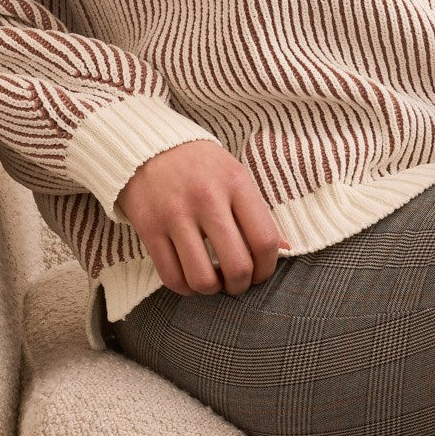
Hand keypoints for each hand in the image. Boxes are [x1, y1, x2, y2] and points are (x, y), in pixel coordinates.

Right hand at [114, 139, 291, 297]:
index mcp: (235, 183)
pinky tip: (190, 279)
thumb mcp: (235, 176)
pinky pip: (171, 277)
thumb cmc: (201, 165)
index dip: (267, 268)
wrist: (149, 146)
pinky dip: (185, 288)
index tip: (260, 273)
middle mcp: (206, 199)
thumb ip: (258, 212)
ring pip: (202, 278)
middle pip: (237, 265)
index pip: (264, 240)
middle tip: (237, 282)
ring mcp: (175, 215)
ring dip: (212, 289)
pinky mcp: (149, 228)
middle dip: (241, 285)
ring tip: (213, 281)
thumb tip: (286, 249)